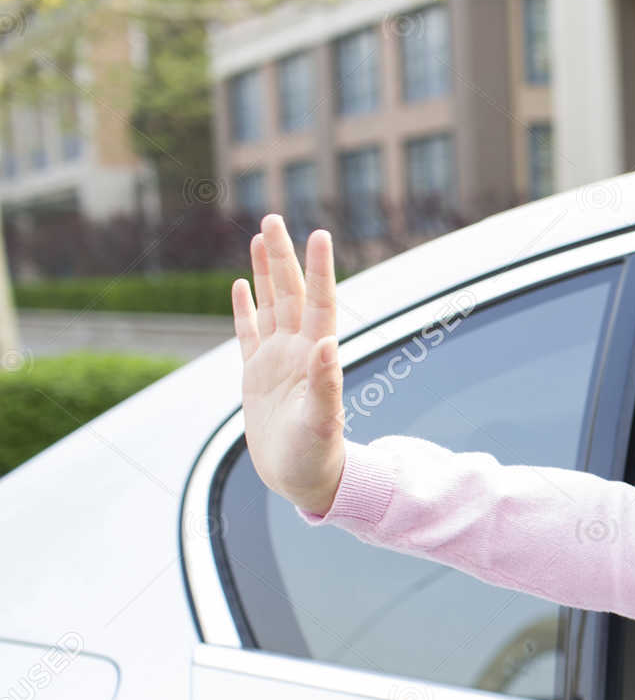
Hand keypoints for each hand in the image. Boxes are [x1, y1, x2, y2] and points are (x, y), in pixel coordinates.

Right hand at [231, 214, 345, 516]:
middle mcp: (298, 352)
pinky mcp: (256, 376)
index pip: (320, 302)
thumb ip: (326, 384)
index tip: (318, 234)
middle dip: (283, 257)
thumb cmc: (318, 458)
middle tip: (274, 218)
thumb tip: (328, 343)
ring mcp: (277, 361)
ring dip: (266, 272)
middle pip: (291, 294)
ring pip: (270, 306)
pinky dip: (245, 309)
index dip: (318, 269)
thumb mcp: (322, 423)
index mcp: (317, 358)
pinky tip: (242, 285)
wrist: (303, 481)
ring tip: (261, 237)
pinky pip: (248, 334)